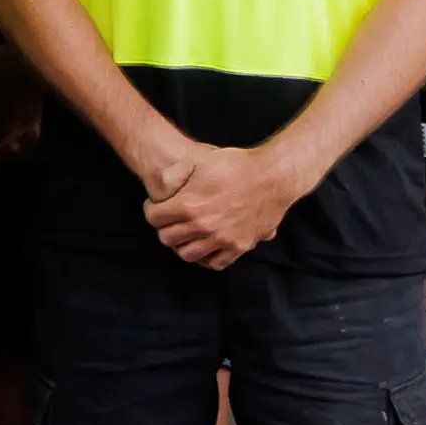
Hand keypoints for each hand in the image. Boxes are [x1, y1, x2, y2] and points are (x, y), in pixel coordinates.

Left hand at [141, 139, 299, 271]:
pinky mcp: (239, 246)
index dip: (152, 210)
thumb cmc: (236, 165)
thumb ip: (175, 174)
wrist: (273, 177)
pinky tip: (206, 245)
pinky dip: (208, 257)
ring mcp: (222, 239)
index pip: (153, 218)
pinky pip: (215, 263)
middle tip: (171, 220)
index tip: (158, 206)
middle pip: (167, 238)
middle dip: (165, 227)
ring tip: (187, 233)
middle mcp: (203, 226)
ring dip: (183, 244)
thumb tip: (159, 183)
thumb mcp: (199, 161)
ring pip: (187, 254)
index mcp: (188, 205)